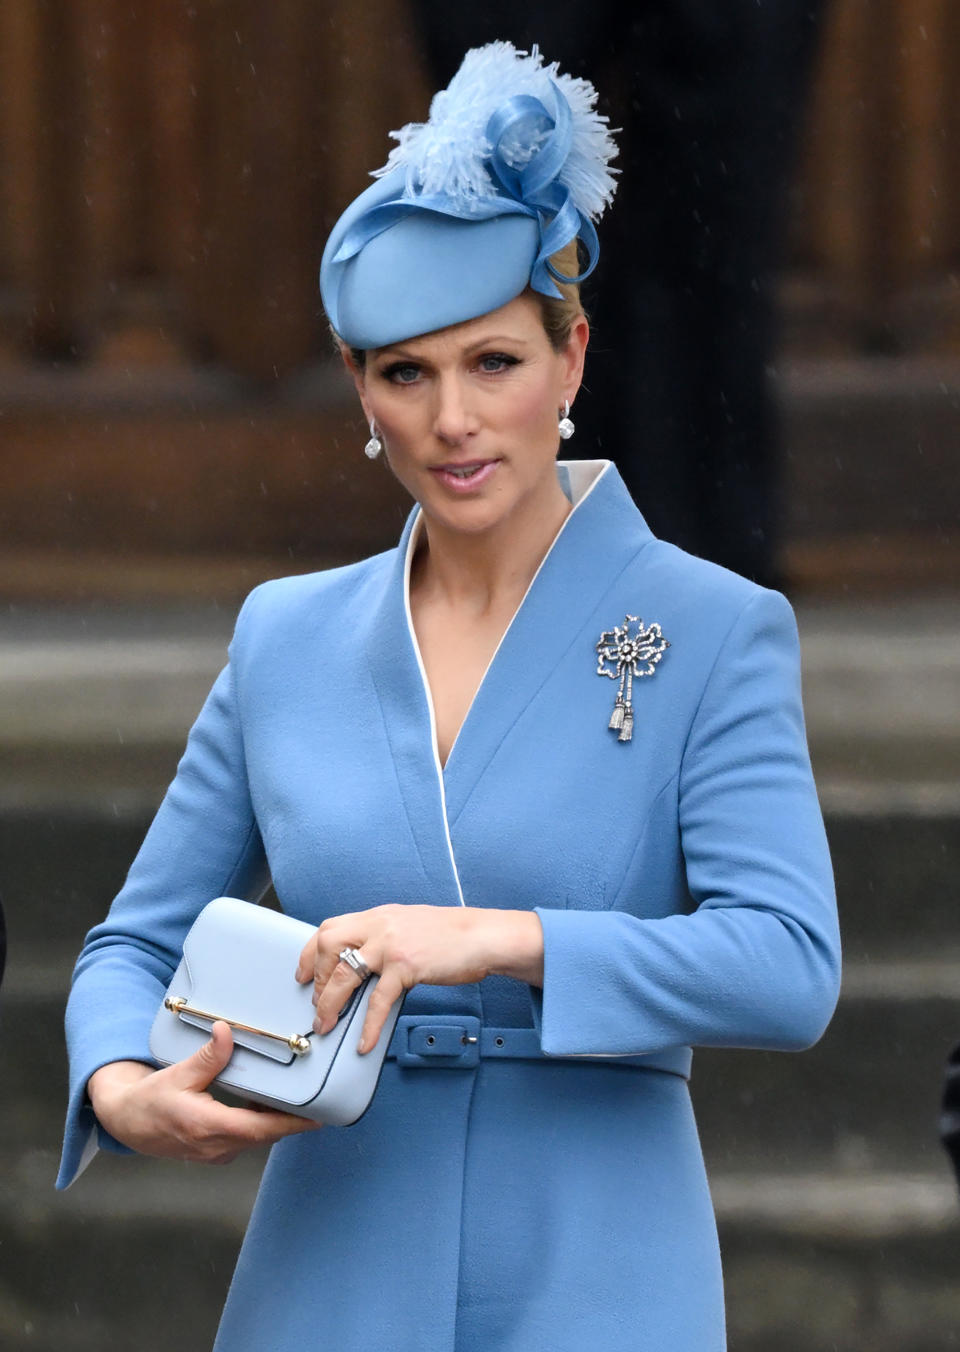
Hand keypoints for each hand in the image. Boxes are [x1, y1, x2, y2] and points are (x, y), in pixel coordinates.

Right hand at [86, 1021, 320, 1162]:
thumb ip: (206, 1057)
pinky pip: (247, 1141)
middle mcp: (215, 1146)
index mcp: (207, 1126)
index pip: (259, 1129)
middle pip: (265, 1135)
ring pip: (257, 1140)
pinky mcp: (215, 1152)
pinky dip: (261, 1125)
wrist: (127, 1124)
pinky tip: (268, 1106)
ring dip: (276, 1123)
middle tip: (319, 1100)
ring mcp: (215, 1153)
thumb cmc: (150, 1100)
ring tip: (300, 1100)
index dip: (290, 1124)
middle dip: (292, 1120)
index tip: (317, 1118)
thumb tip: (225, 1032)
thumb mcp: (177, 1074)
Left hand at [295, 905, 543, 1053]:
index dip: (310, 952)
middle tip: (316, 1002)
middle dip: (314, 977)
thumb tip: (362, 961)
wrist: (482, 936)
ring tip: (327, 1025)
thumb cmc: (450, 935)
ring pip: (344, 974)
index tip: (303, 974)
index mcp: (378, 916)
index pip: (330, 927)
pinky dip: (367, 1025)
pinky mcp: (406, 966)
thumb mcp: (408, 925)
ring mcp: (391, 945)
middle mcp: (379, 926)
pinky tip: (364, 1042)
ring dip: (330, 1003)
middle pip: (327, 945)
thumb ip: (383, 936)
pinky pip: (378, 1000)